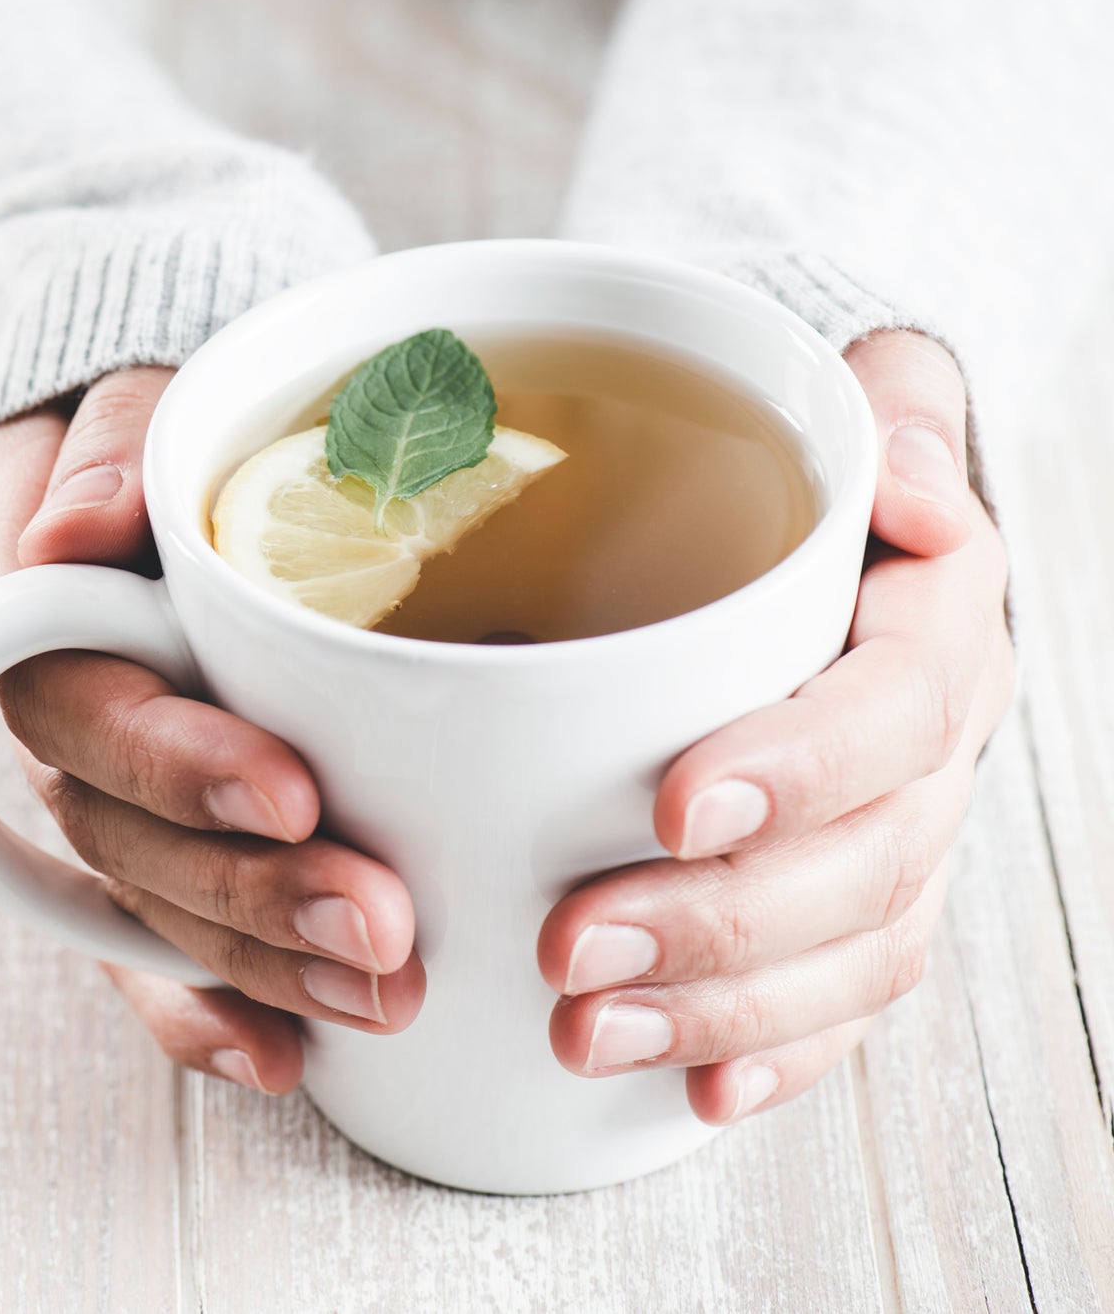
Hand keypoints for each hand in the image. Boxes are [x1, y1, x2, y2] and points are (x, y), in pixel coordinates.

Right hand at [0, 369, 425, 1094]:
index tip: (292, 792)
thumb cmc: (160, 406)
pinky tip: (285, 1060)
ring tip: (383, 996)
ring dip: (259, 960)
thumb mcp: (138, 384)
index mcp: (34, 608)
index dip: (173, 765)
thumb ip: (116, 442)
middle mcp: (60, 716)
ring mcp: (107, 786)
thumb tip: (71, 535)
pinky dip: (208, 1006)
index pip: (75, 704)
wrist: (165, 437)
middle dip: (246, 893)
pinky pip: (154, 943)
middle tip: (379, 927)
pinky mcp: (160, 830)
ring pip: (154, 899)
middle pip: (120, 830)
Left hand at [537, 330, 1012, 1123]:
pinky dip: (774, 1052)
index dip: (802, 765)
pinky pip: (844, 1001)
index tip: (673, 804)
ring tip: (583, 1032)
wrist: (797, 532)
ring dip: (721, 1009)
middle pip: (867, 859)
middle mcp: (932, 747)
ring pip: (852, 951)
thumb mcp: (823, 408)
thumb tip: (898, 469)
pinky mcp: (852, 907)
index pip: (900, 704)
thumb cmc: (783, 472)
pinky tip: (693, 1095)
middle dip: (718, 921)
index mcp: (933, 623)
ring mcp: (898, 836)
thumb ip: (873, 408)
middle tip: (571, 948)